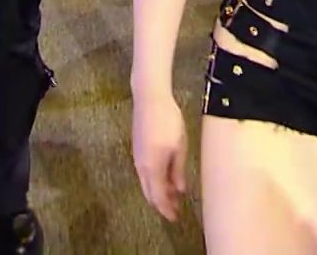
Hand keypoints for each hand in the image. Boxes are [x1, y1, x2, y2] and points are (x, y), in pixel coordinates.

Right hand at [131, 92, 188, 221]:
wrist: (150, 99)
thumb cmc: (168, 121)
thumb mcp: (179, 147)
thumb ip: (178, 171)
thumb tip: (179, 190)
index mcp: (152, 168)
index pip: (158, 197)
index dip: (166, 209)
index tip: (175, 217)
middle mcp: (141, 167)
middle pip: (149, 193)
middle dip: (162, 203)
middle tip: (175, 211)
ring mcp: (137, 158)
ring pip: (146, 183)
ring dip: (158, 192)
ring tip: (173, 196)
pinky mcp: (137, 150)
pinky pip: (144, 173)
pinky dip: (154, 181)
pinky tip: (164, 179)